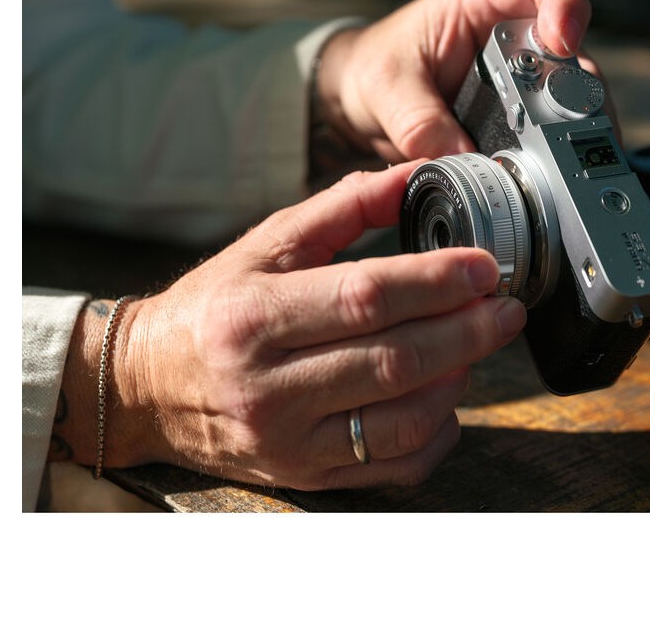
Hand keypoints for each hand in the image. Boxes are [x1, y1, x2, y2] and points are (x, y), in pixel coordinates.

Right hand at [98, 162, 525, 489]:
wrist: (144, 388)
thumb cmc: (213, 306)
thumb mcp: (266, 244)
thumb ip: (344, 207)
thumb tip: (416, 174)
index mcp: (255, 317)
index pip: (366, 297)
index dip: (436, 282)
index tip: (484, 266)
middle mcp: (268, 386)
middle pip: (394, 360)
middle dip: (467, 331)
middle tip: (506, 306)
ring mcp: (288, 441)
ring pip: (401, 419)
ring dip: (457, 379)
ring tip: (477, 344)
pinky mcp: (305, 476)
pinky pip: (393, 465)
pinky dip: (437, 432)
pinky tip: (448, 395)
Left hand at [316, 0, 613, 161]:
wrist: (363, 100)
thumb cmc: (376, 69)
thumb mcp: (384, 89)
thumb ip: (418, 121)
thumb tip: (461, 158)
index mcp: (480, 0)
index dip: (566, 1)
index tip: (563, 41)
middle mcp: (514, 33)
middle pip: (574, 44)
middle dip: (578, 82)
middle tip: (567, 120)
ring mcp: (526, 74)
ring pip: (576, 89)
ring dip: (578, 121)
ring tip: (568, 153)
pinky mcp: (526, 113)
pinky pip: (559, 125)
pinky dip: (564, 146)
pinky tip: (560, 168)